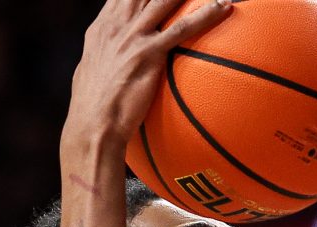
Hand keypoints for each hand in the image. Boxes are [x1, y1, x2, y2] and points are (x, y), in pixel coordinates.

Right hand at [62, 0, 232, 153]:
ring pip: (163, 0)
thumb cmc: (94, 108)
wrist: (94, 124)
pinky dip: (206, 14)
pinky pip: (182, 28)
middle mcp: (116, 26)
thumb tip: (117, 62)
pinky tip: (224, 6)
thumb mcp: (92, 73)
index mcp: (101, 28)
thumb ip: (107, 58)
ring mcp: (133, 36)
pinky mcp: (149, 52)